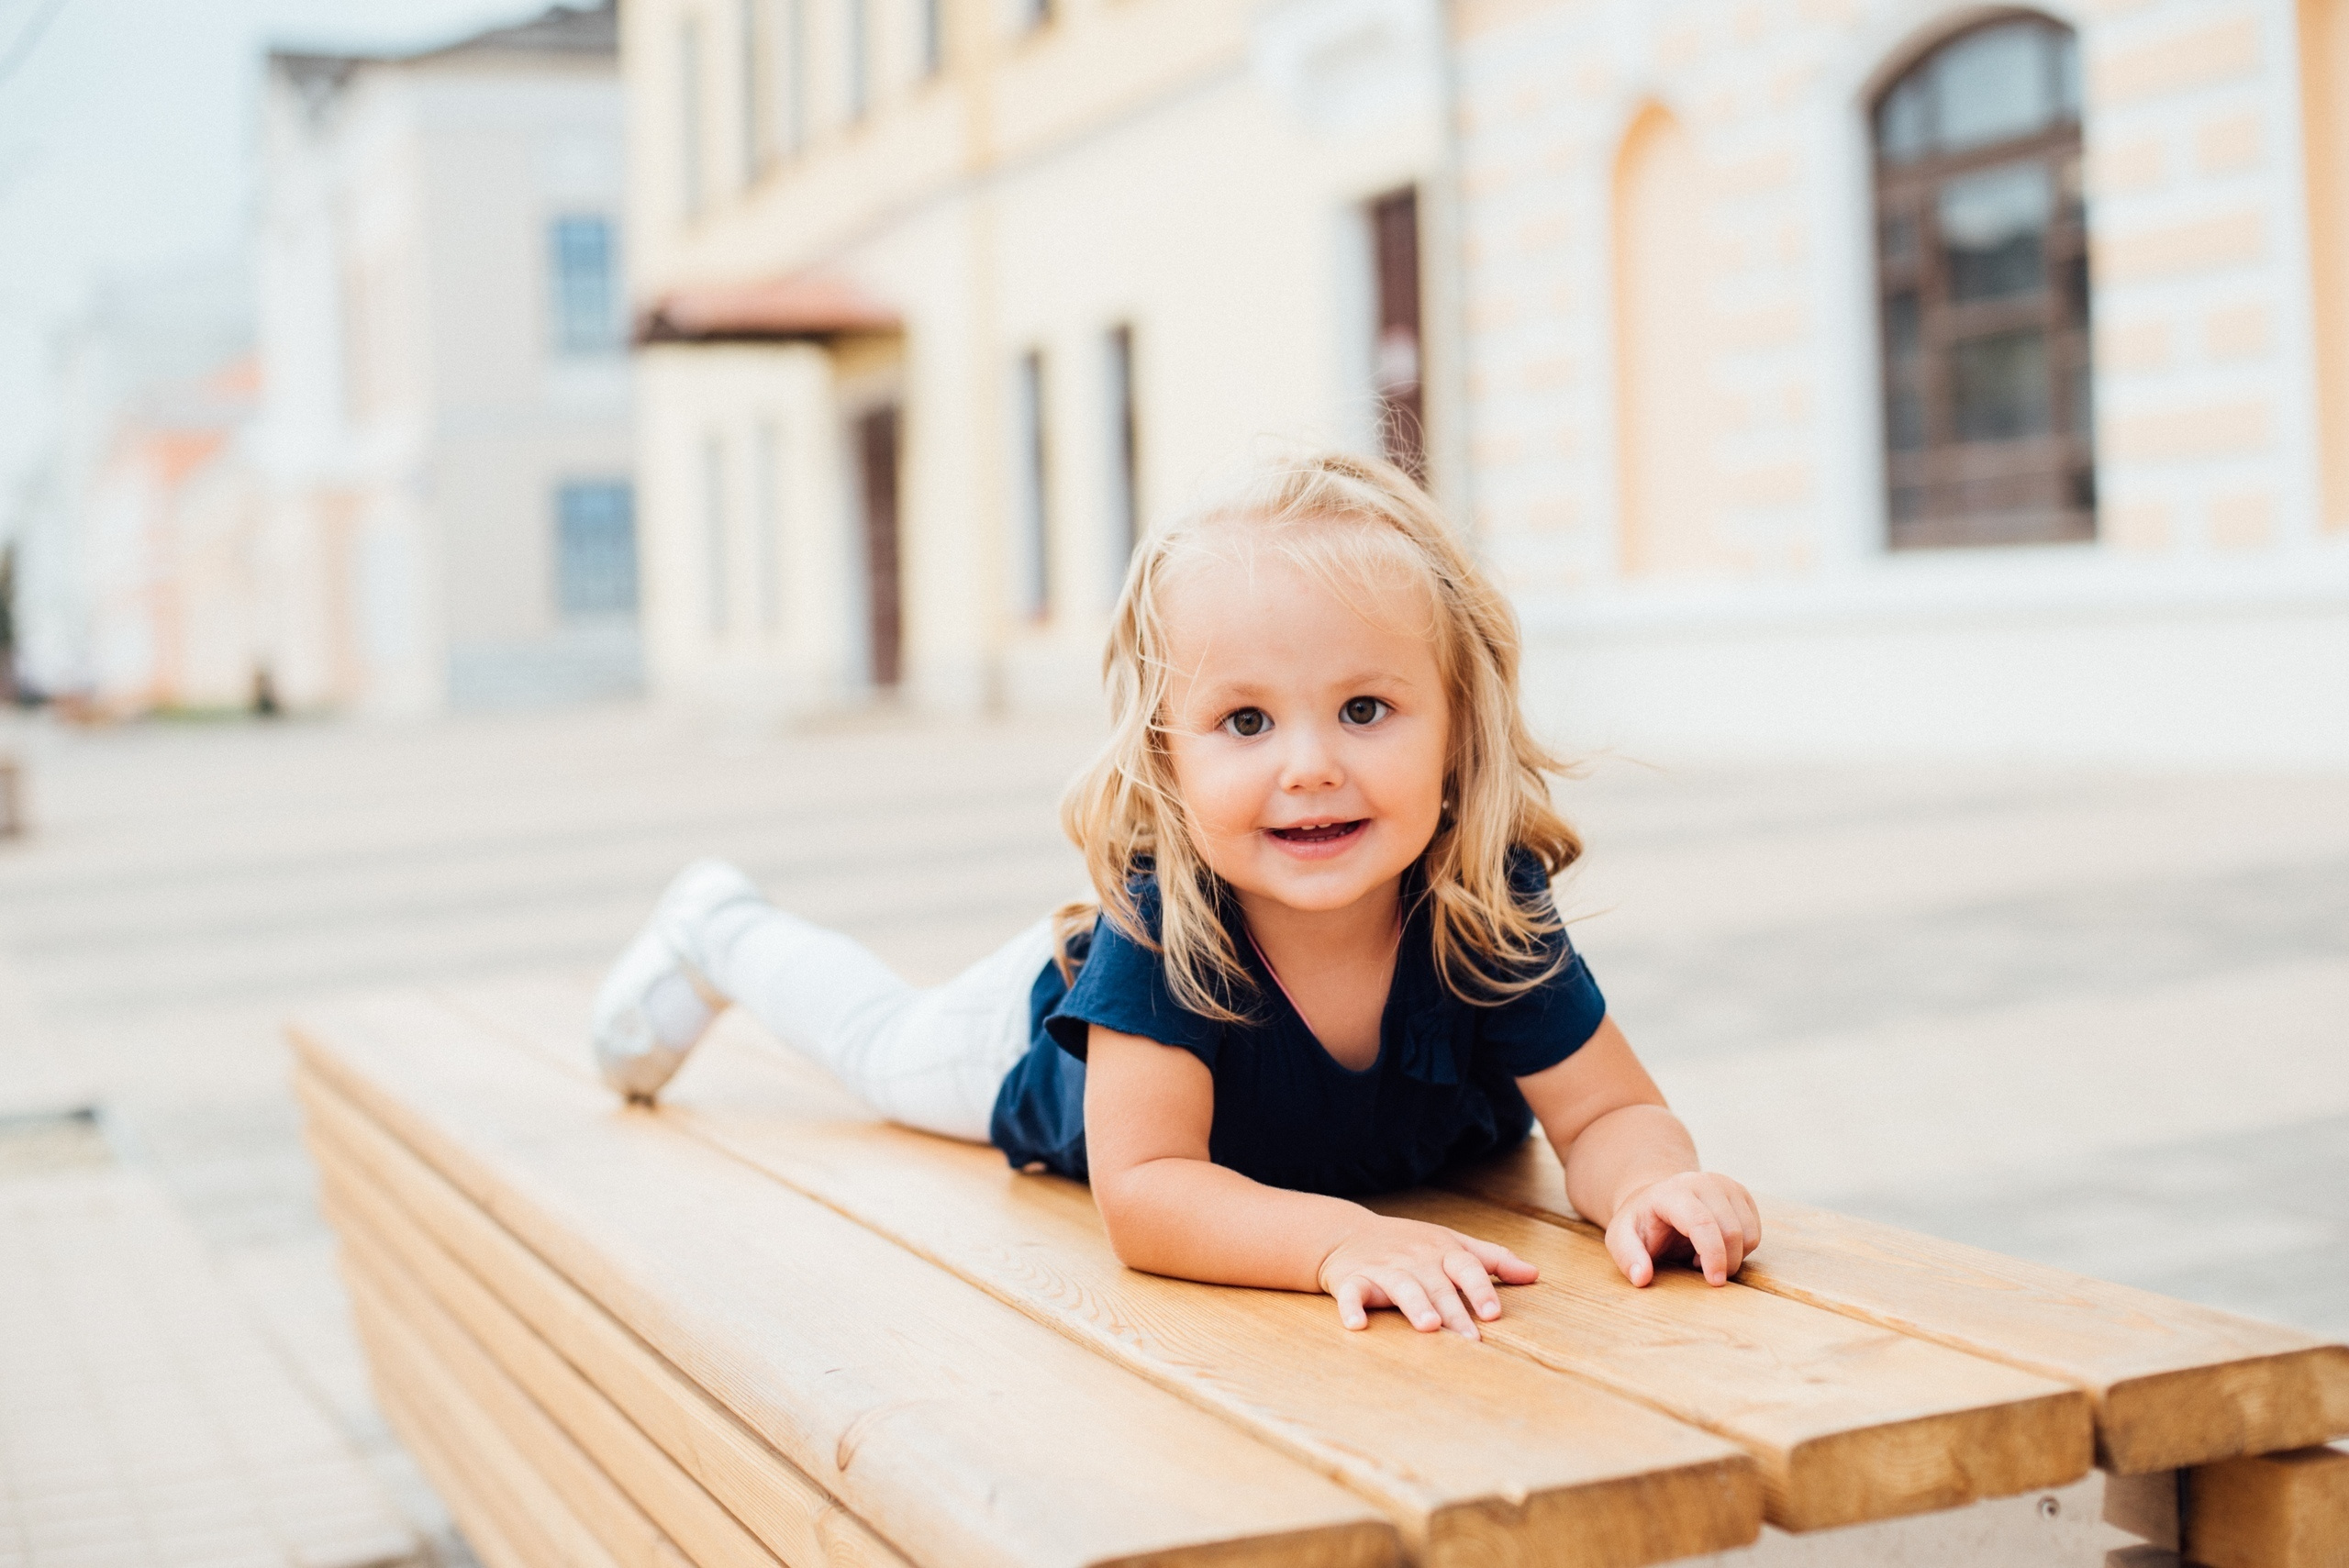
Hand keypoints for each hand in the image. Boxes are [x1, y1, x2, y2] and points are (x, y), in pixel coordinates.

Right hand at [1317, 1216, 1537, 1338]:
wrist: (1348, 1233)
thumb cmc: (1411, 1244)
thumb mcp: (1453, 1244)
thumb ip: (1493, 1259)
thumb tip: (1535, 1274)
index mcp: (1443, 1251)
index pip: (1467, 1267)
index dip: (1481, 1289)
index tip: (1493, 1313)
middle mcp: (1416, 1259)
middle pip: (1438, 1285)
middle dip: (1454, 1311)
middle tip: (1471, 1340)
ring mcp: (1384, 1269)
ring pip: (1402, 1286)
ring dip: (1415, 1305)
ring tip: (1428, 1326)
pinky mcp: (1354, 1279)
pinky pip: (1352, 1293)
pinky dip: (1352, 1307)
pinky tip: (1357, 1324)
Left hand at [1605, 1172, 1759, 1287]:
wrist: (1656, 1200)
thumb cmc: (1641, 1224)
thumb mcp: (1621, 1239)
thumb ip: (1628, 1257)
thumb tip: (1641, 1278)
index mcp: (1672, 1192)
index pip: (1703, 1223)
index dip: (1713, 1255)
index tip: (1714, 1281)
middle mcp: (1703, 1182)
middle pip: (1731, 1231)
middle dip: (1724, 1263)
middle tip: (1700, 1272)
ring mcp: (1725, 1185)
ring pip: (1749, 1234)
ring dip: (1732, 1256)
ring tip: (1703, 1255)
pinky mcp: (1740, 1193)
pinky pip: (1755, 1232)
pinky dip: (1741, 1248)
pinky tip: (1717, 1245)